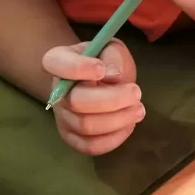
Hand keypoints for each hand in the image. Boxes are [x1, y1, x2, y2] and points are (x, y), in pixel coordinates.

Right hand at [43, 38, 143, 155]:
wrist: (102, 80)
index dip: (77, 68)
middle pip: (76, 102)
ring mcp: (62, 117)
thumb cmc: (106, 60)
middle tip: (136, 93)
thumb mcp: (112, 49)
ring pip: (85, 126)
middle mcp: (56, 91)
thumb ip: (112, 57)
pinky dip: (113, 139)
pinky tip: (128, 125)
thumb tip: (114, 77)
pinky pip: (89, 146)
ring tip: (138, 109)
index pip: (57, 63)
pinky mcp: (73, 137)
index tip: (101, 69)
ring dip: (117, 120)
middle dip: (112, 100)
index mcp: (59, 61)